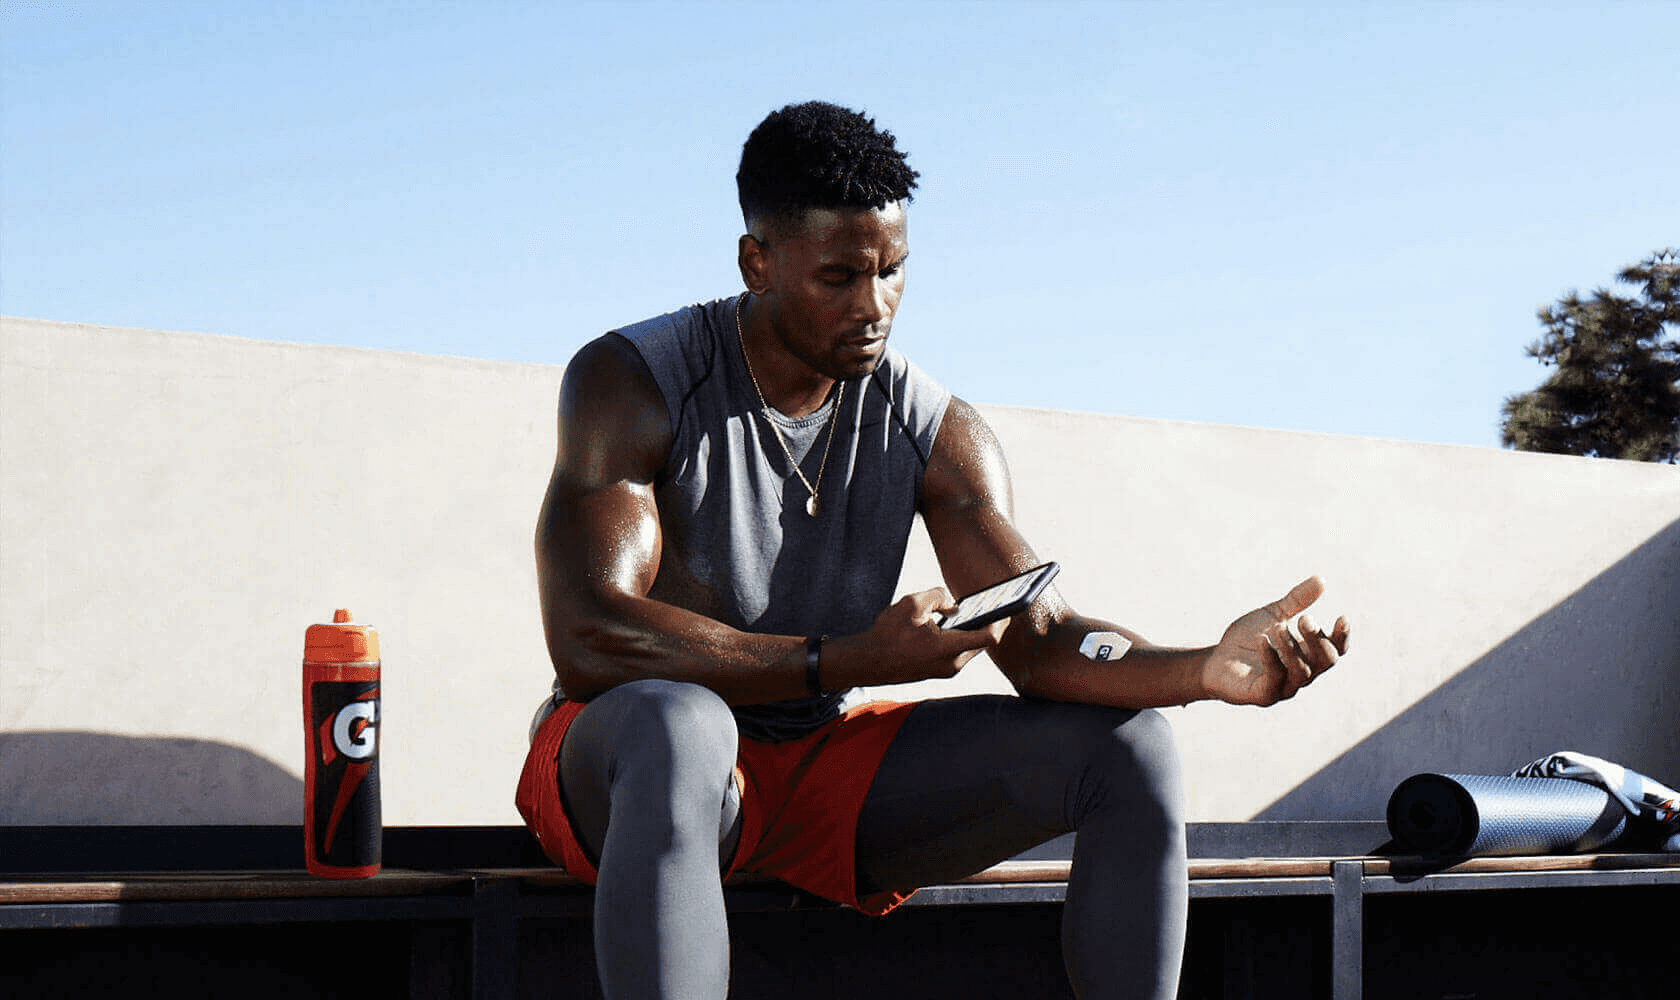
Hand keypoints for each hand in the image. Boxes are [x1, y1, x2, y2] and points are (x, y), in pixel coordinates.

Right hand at [822, 588, 1005, 688]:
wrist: (868, 662)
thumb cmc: (887, 634)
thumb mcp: (911, 603)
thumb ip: (937, 596)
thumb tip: (952, 603)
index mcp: (949, 648)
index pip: (989, 637)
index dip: (1001, 620)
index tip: (1009, 606)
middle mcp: (952, 664)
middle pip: (982, 642)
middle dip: (989, 622)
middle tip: (996, 603)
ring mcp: (946, 670)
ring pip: (970, 648)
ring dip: (973, 630)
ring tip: (978, 610)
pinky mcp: (938, 671)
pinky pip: (958, 653)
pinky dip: (961, 638)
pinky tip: (955, 623)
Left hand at [1203, 577, 1349, 706]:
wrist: (1215, 660)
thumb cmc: (1249, 639)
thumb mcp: (1273, 615)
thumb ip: (1296, 601)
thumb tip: (1320, 580)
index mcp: (1309, 654)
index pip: (1336, 649)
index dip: (1342, 636)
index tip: (1342, 618)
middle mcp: (1303, 673)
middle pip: (1326, 661)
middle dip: (1318, 639)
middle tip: (1304, 619)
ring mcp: (1286, 686)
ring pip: (1302, 672)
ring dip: (1292, 648)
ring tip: (1278, 628)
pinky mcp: (1264, 694)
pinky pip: (1274, 678)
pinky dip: (1270, 658)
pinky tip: (1261, 640)